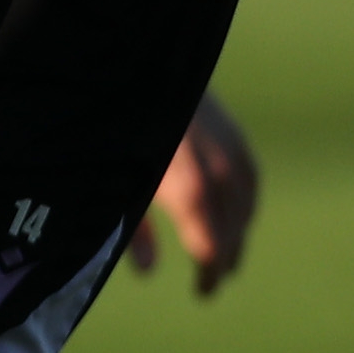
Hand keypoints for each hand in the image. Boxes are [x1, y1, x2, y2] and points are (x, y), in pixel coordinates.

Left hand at [120, 90, 259, 295]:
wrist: (123, 60)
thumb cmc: (107, 128)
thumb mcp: (108, 183)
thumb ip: (130, 227)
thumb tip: (147, 271)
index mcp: (182, 183)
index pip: (210, 242)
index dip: (210, 271)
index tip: (204, 292)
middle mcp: (213, 163)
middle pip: (232, 222)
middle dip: (226, 254)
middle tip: (215, 280)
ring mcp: (223, 139)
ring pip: (245, 196)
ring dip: (240, 228)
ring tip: (229, 254)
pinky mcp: (225, 122)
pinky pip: (246, 169)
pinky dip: (245, 196)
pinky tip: (236, 211)